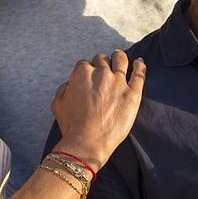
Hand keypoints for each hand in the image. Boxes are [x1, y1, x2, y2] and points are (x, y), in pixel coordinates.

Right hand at [51, 50, 145, 170]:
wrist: (88, 141)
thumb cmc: (72, 125)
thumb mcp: (58, 103)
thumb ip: (64, 87)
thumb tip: (72, 83)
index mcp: (82, 72)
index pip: (84, 64)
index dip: (85, 71)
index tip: (88, 78)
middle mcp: (101, 73)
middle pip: (102, 60)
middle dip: (101, 63)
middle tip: (102, 70)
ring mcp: (118, 82)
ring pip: (120, 60)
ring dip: (118, 56)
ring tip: (119, 57)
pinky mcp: (133, 93)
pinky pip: (139, 74)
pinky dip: (140, 66)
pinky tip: (140, 62)